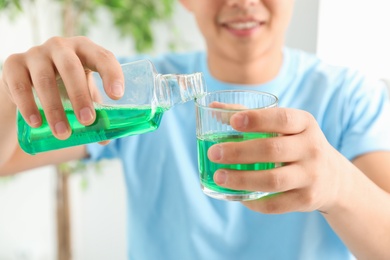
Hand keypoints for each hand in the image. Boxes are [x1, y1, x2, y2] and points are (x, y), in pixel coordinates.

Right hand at [1, 36, 123, 139]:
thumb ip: (96, 114)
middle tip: (87, 121)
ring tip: (63, 133)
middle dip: (80, 96)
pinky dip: (28, 105)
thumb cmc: (65, 88)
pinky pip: (19, 84)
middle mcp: (61, 47)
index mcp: (85, 51)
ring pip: (44, 79)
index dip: (111, 74)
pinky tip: (36, 123)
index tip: (117, 96)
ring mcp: (36, 53)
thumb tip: (105, 140)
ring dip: (54, 108)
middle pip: (71, 67)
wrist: (29, 82)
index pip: (103, 57)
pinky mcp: (13, 63)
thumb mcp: (84, 96)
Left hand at [207, 107, 349, 213]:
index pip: (282, 119)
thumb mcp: (284, 126)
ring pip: (273, 180)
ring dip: (242, 179)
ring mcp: (311, 176)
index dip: (257, 119)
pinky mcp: (307, 199)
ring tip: (218, 177)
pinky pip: (276, 204)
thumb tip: (213, 108)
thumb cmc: (296, 144)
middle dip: (239, 152)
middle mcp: (312, 148)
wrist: (332, 178)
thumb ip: (251, 116)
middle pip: (272, 150)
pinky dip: (253, 202)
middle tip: (214, 153)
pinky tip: (237, 197)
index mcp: (305, 124)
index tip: (233, 121)